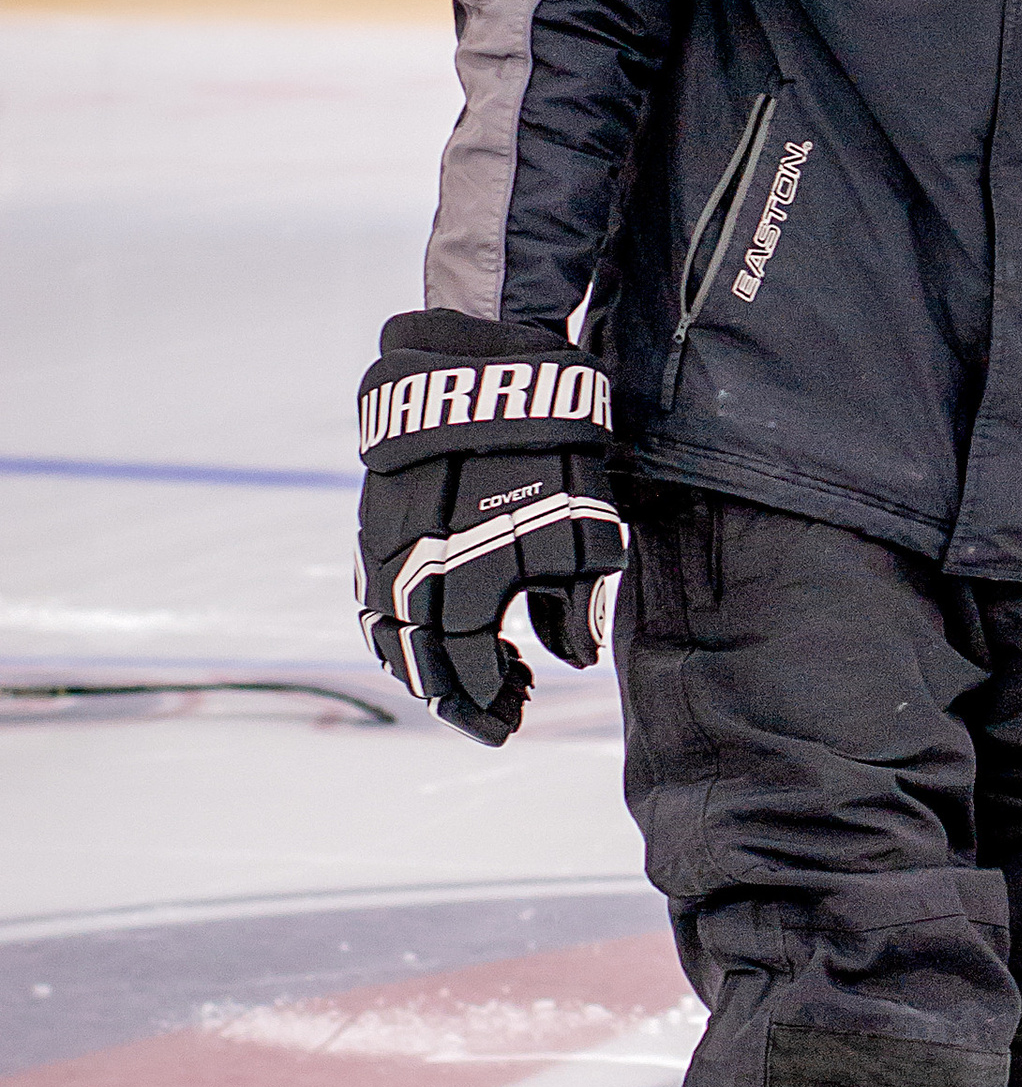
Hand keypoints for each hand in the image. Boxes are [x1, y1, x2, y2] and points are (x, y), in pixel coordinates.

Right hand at [356, 310, 627, 745]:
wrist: (484, 370)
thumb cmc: (549, 453)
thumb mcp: (587, 532)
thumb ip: (577, 606)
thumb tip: (574, 660)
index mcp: (466, 582)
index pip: (468, 670)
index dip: (492, 702)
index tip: (517, 716)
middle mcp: (413, 574)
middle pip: (421, 664)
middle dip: (459, 699)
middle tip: (499, 713)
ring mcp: (383, 548)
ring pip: (386, 635)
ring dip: (424, 670)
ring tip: (466, 683)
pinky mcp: (371, 523)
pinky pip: (372, 598)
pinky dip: (398, 631)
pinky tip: (431, 637)